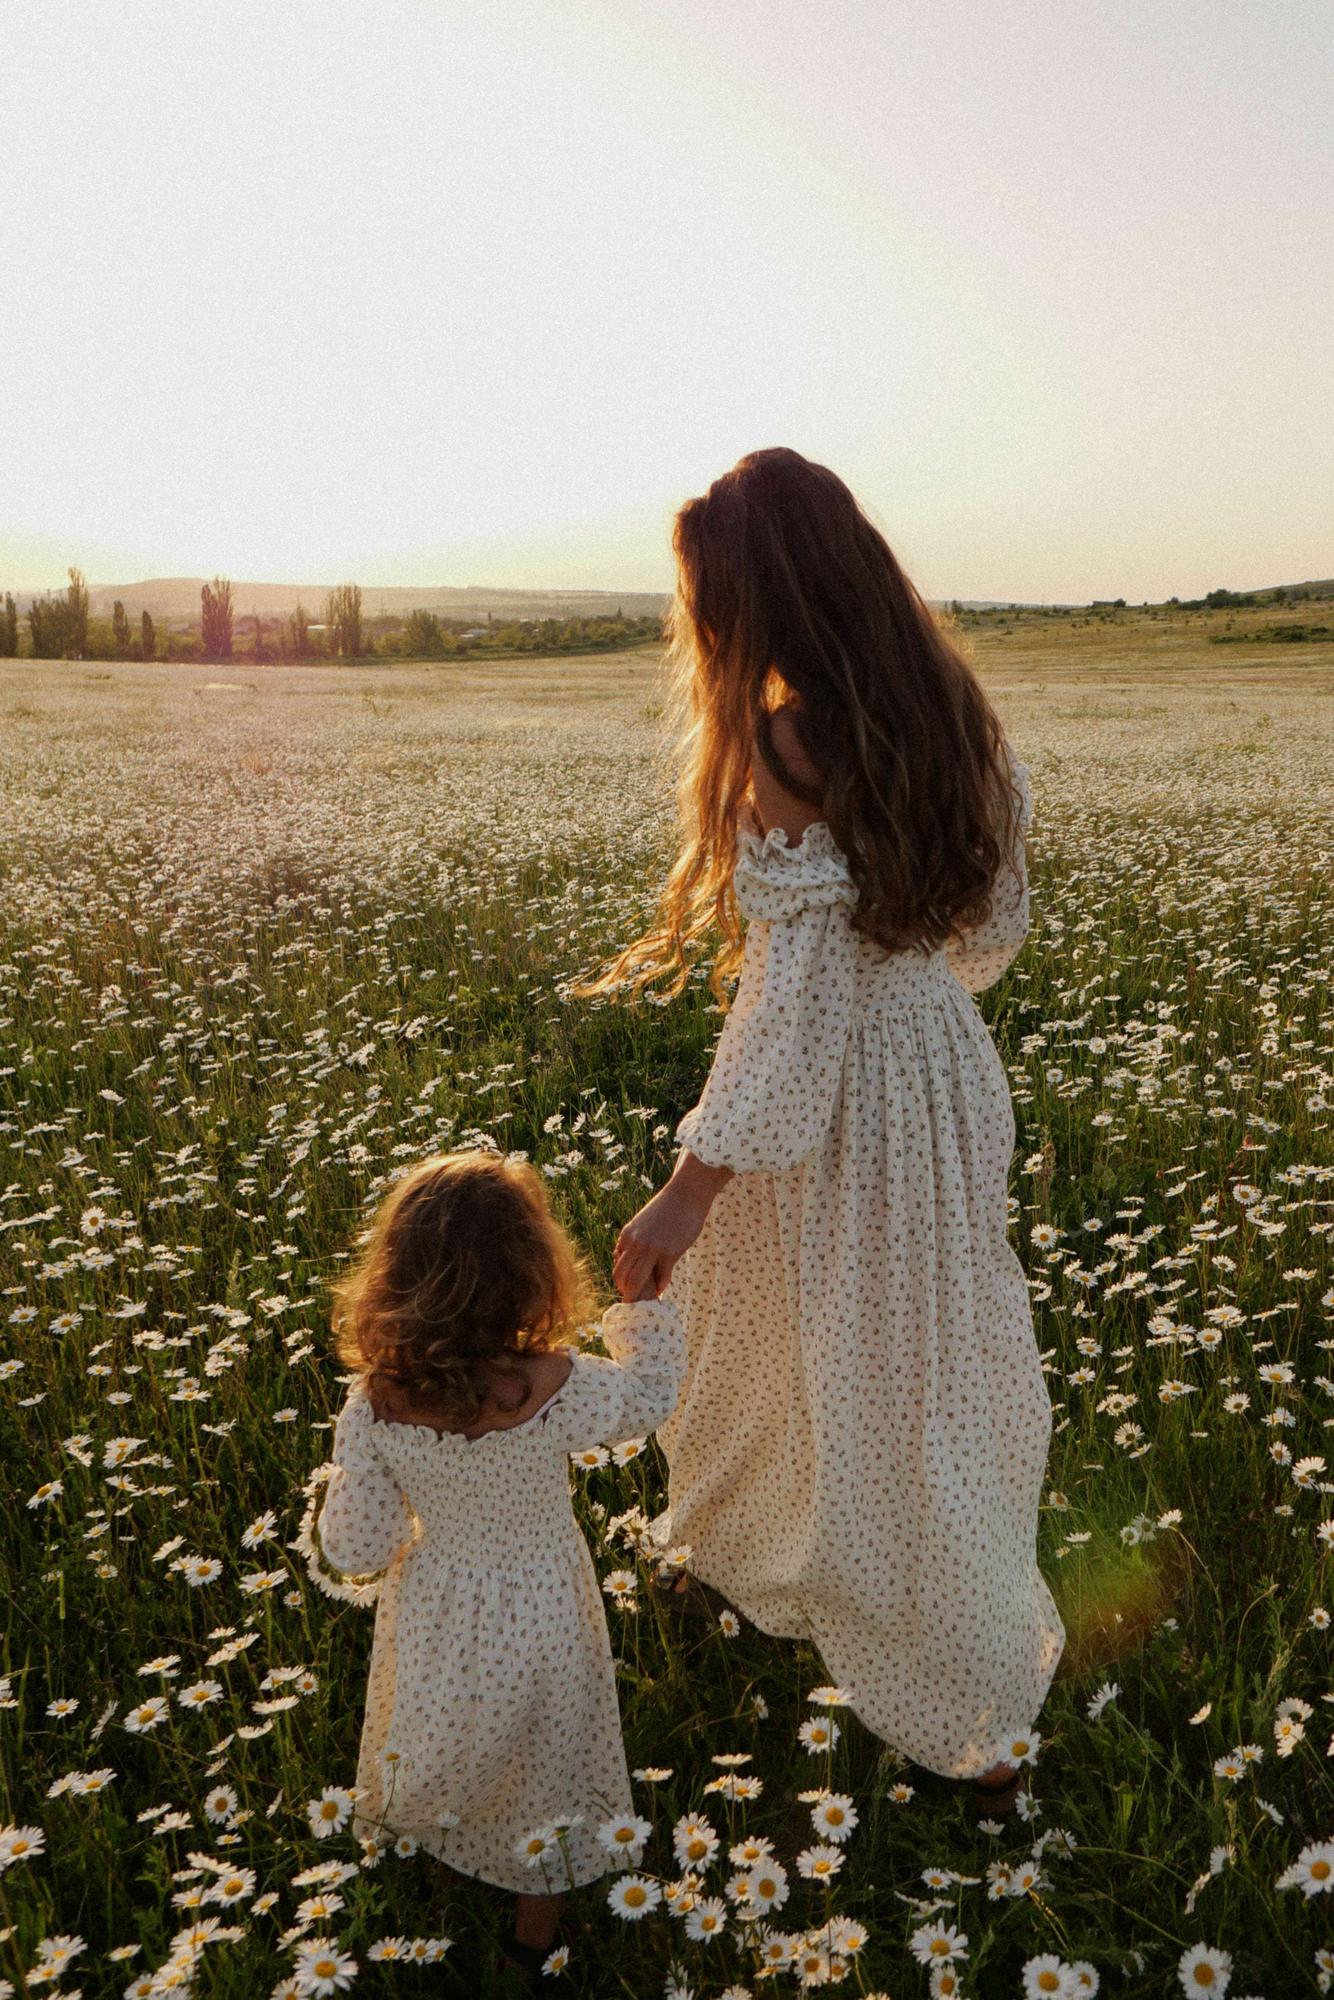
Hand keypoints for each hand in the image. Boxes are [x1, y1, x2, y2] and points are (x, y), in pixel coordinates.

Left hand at [613, 1176, 711, 1301]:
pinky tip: (661, 1288)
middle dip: (627, 1292)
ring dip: (639, 1295)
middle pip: (622, 1278)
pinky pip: (661, 1279)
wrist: (686, 1194)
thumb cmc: (666, 1209)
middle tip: (634, 1300)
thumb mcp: (641, 1223)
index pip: (617, 1266)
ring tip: (645, 1301)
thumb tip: (628, 1257)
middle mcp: (635, 1243)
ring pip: (636, 1281)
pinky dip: (660, 1287)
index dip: (622, 1281)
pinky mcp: (669, 1253)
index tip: (630, 1287)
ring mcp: (652, 1249)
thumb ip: (634, 1239)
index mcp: (627, 1235)